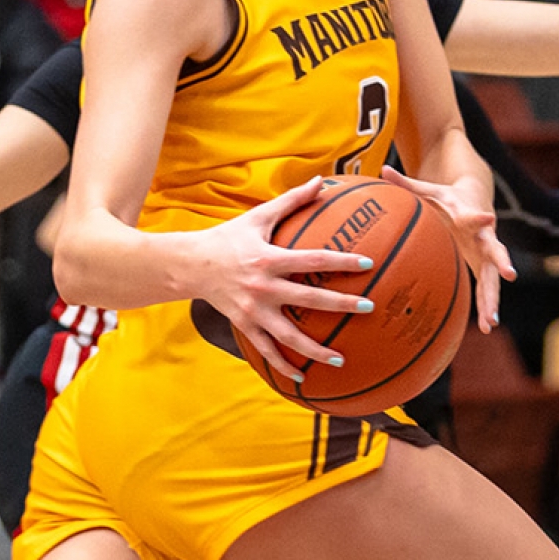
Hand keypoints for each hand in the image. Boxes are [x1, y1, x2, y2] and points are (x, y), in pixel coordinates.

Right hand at [190, 178, 386, 381]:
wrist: (190, 266)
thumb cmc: (228, 237)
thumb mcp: (258, 216)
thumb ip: (291, 201)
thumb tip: (319, 181)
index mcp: (269, 258)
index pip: (312, 259)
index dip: (341, 261)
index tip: (367, 263)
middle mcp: (263, 287)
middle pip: (308, 299)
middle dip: (341, 304)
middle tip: (368, 307)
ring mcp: (254, 310)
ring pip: (289, 335)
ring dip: (315, 349)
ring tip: (340, 358)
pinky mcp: (244, 325)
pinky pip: (266, 350)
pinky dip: (283, 364)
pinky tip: (303, 377)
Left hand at [380, 165, 514, 332]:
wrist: (476, 200)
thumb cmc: (449, 198)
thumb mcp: (429, 190)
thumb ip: (406, 183)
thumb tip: (382, 168)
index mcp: (469, 215)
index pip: (474, 215)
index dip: (478, 217)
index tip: (487, 218)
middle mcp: (484, 236)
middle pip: (495, 249)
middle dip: (502, 261)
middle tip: (510, 274)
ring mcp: (488, 253)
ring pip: (494, 277)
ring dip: (494, 298)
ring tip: (492, 321)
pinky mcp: (485, 266)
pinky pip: (488, 288)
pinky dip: (488, 306)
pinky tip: (487, 327)